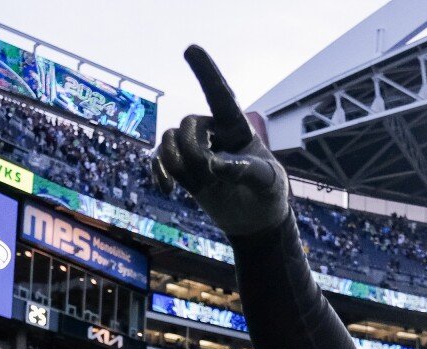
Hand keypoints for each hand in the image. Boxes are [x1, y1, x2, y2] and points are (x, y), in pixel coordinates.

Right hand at [152, 46, 288, 234]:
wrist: (255, 221)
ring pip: (169, 140)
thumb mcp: (268, 182)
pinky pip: (160, 160)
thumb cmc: (268, 194)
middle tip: (209, 172)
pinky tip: (166, 189)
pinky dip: (159, 172)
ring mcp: (197, 151)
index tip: (191, 49)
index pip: (220, 95)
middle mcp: (214, 134)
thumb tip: (214, 165)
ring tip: (191, 182)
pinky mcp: (185, 170)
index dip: (206, 73)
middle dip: (192, 147)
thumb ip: (246, 171)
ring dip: (173, 159)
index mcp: (237, 127)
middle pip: (188, 124)